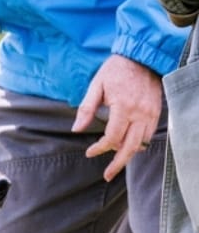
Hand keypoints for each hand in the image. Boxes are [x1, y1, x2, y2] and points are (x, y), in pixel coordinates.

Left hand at [72, 54, 162, 181]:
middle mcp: (140, 113)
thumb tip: (76, 130)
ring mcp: (150, 113)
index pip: (112, 137)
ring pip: (141, 143)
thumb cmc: (116, 70)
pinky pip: (149, 134)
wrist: (142, 57)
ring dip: (128, 155)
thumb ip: (86, 109)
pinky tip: (128, 149)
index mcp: (123, 106)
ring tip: (116, 165)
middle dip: (118, 163)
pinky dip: (139, 144)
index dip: (99, 148)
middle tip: (107, 175)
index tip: (89, 152)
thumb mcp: (96, 86)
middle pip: (130, 146)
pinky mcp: (156, 112)